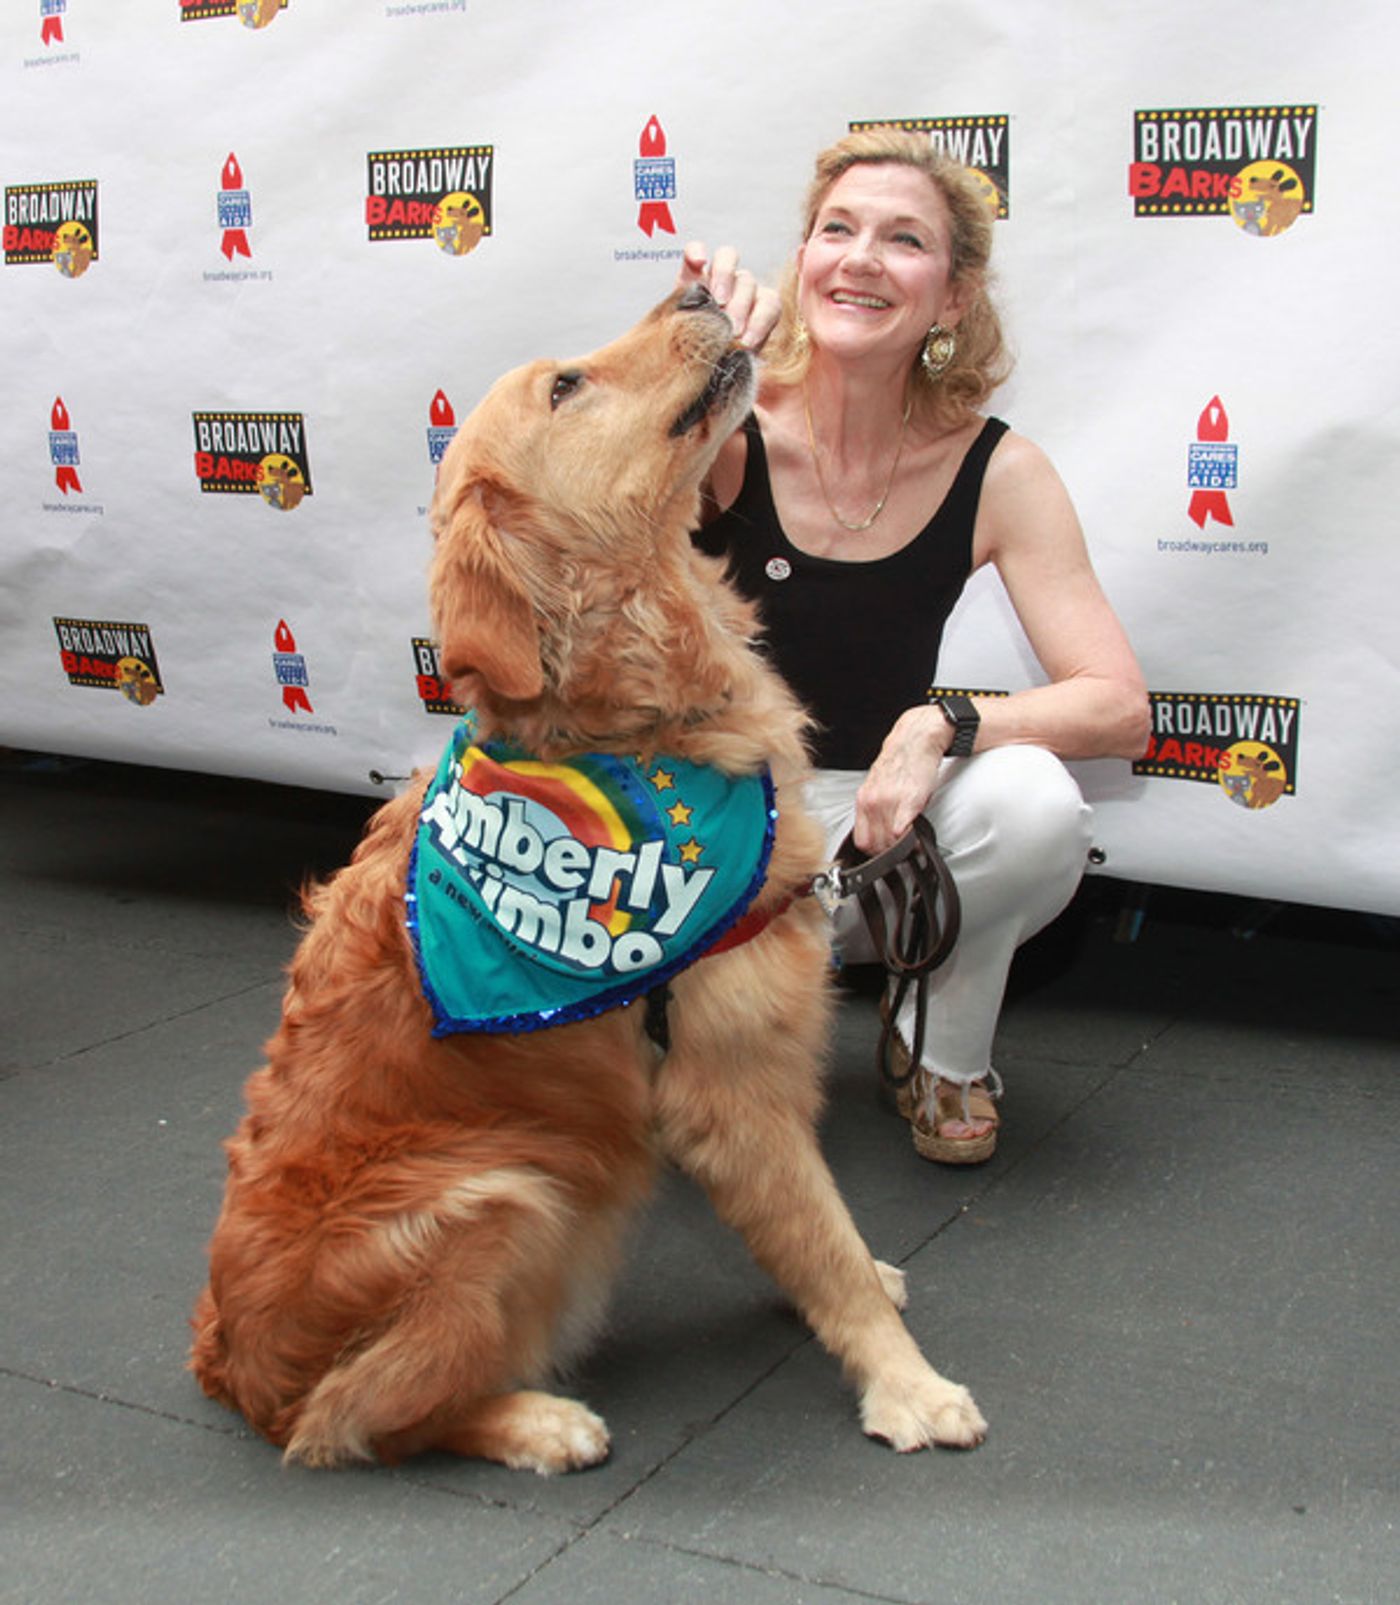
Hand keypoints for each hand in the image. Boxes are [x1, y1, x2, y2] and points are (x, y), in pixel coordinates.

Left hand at [679, 242, 779, 350]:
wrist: (720, 375)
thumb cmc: (697, 353)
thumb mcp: (681, 337)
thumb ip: (681, 318)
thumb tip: (683, 315)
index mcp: (695, 279)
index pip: (695, 251)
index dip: (697, 251)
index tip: (699, 263)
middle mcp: (722, 278)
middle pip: (726, 258)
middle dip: (724, 280)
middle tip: (720, 309)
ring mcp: (746, 289)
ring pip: (748, 281)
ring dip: (741, 306)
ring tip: (734, 334)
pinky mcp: (767, 306)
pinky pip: (771, 305)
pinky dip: (760, 323)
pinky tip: (748, 342)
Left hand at [853, 706, 951, 853]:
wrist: (915, 740)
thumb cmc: (900, 762)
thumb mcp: (877, 785)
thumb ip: (875, 809)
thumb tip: (879, 832)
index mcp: (863, 799)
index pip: (861, 840)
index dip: (874, 852)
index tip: (885, 854)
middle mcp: (872, 802)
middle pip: (876, 845)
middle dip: (890, 853)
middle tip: (902, 852)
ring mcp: (889, 802)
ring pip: (890, 842)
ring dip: (902, 849)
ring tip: (911, 844)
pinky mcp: (909, 801)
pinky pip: (904, 833)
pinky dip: (912, 841)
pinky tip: (918, 838)